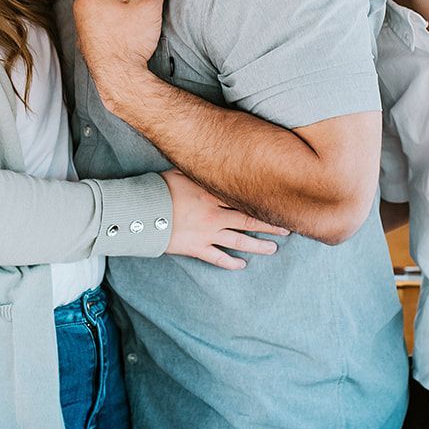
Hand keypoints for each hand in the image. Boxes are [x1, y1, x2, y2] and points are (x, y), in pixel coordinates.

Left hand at [74, 0, 168, 100]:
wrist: (119, 77)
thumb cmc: (129, 42)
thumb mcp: (149, 6)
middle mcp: (81, 2)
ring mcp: (81, 19)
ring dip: (119, 0)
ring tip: (136, 10)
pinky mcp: (86, 34)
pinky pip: (100, 15)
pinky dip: (113, 14)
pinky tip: (126, 26)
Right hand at [162, 168, 289, 269]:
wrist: (141, 212)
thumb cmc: (159, 188)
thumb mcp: (180, 172)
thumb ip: (198, 172)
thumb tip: (208, 163)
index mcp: (212, 193)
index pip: (244, 197)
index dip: (263, 200)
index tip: (280, 202)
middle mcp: (214, 214)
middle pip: (248, 219)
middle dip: (270, 224)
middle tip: (288, 228)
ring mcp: (207, 233)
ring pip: (239, 240)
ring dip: (258, 245)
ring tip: (273, 248)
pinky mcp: (196, 248)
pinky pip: (217, 257)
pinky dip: (230, 262)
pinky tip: (242, 265)